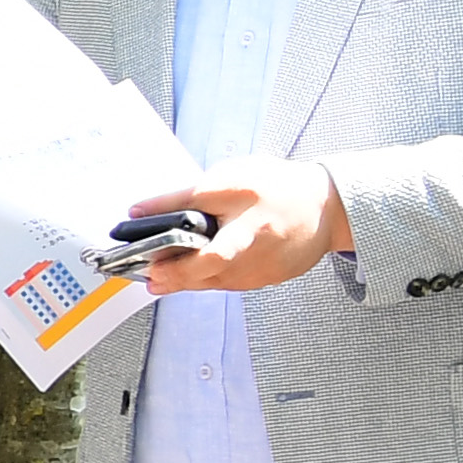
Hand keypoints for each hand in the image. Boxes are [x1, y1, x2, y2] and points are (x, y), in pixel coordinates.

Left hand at [124, 157, 350, 295]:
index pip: (205, 223)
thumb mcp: (230, 178)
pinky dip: (207, 278)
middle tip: (147, 273)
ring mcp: (265, 266)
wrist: (327, 207)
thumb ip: (186, 196)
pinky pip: (228, 283)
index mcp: (248, 209)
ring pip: (214, 280)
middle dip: (174, 273)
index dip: (169, 228)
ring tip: (159, 273)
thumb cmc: (278, 188)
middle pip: (210, 266)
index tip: (136, 224)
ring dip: (185, 279)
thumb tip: (142, 212)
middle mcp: (258, 241)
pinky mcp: (268, 279)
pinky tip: (194, 270)